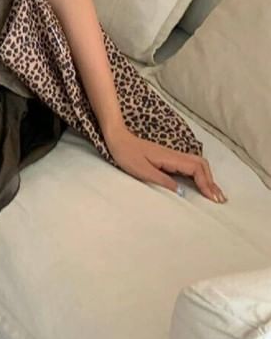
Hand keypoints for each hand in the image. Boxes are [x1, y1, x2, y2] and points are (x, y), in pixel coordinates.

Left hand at [105, 126, 226, 202]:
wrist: (118, 139)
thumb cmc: (126, 154)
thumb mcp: (142, 171)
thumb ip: (162, 181)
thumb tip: (182, 192)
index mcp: (170, 158)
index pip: (196, 169)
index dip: (206, 183)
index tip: (212, 198)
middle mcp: (175, 155)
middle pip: (201, 165)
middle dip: (211, 182)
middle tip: (219, 199)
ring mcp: (172, 156)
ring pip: (197, 165)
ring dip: (207, 178)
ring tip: (214, 194)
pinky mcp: (168, 158)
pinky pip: (189, 166)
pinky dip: (199, 175)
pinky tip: (199, 184)